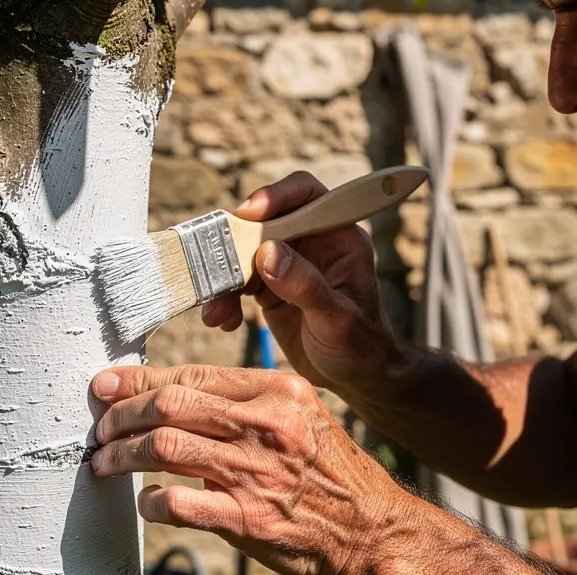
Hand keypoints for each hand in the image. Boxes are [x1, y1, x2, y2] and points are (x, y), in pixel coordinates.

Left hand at [89, 364, 419, 574]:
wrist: (372, 529)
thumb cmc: (330, 472)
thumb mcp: (299, 418)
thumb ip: (244, 405)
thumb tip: (175, 399)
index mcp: (277, 390)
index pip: (191, 376)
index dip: (138, 381)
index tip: (106, 387)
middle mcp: (265, 423)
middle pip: (170, 405)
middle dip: (121, 416)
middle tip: (100, 429)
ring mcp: (255, 470)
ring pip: (164, 448)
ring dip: (123, 456)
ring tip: (105, 463)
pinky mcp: (248, 517)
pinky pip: (178, 503)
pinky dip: (151, 502)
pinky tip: (145, 502)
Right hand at [203, 171, 401, 392]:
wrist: (355, 378)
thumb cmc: (360, 346)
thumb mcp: (337, 319)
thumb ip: (305, 285)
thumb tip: (268, 253)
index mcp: (337, 236)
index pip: (306, 194)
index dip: (276, 195)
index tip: (249, 213)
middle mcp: (310, 242)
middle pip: (263, 222)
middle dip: (235, 244)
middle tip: (216, 269)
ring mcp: (287, 263)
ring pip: (242, 252)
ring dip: (223, 278)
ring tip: (216, 310)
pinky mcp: (268, 286)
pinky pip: (236, 281)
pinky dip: (224, 298)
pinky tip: (223, 321)